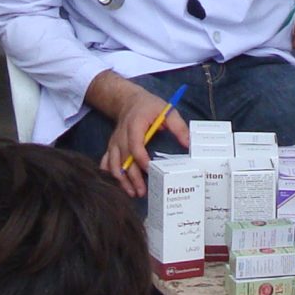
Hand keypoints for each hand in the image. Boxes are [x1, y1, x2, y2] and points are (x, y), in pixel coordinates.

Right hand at [89, 75, 186, 198]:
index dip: (141, 159)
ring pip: (113, 163)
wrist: (129, 101)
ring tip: (131, 193)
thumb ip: (178, 126)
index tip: (149, 170)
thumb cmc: (150, 107)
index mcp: (135, 125)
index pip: (135, 145)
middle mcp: (121, 135)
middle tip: (141, 192)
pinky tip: (117, 184)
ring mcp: (114, 142)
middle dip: (132, 177)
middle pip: (124, 159)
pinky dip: (109, 173)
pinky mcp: (111, 147)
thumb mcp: (167, 111)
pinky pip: (105, 162)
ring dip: (121, 179)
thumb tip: (189, 144)